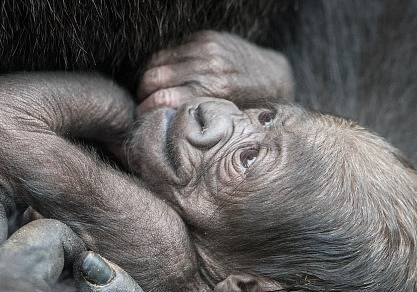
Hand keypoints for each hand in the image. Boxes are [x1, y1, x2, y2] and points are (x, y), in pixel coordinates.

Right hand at [138, 31, 293, 112]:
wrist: (276, 77)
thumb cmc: (251, 108)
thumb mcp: (229, 121)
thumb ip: (199, 121)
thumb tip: (164, 127)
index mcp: (216, 90)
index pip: (164, 98)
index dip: (145, 111)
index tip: (141, 121)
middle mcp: (211, 66)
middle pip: (154, 78)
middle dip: (142, 96)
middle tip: (141, 108)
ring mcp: (208, 48)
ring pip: (158, 62)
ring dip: (147, 81)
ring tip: (148, 96)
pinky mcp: (206, 38)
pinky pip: (170, 50)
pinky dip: (160, 66)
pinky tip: (162, 80)